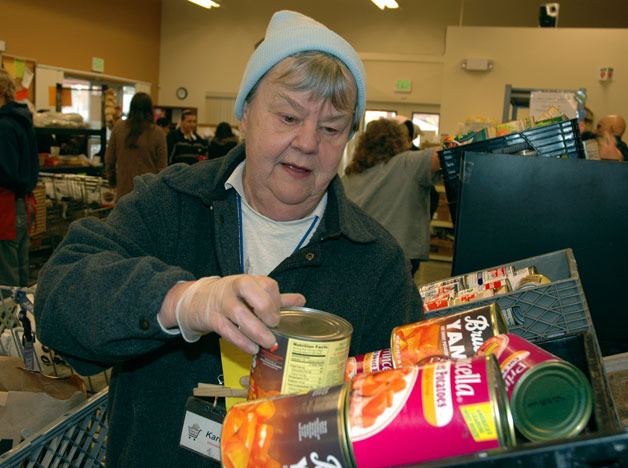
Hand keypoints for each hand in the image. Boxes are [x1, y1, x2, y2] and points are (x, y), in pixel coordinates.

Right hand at [172, 275, 304, 353]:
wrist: (198, 300)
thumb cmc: (231, 296)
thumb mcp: (252, 292)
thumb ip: (276, 297)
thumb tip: (301, 300)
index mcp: (248, 281)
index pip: (267, 285)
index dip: (276, 301)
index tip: (279, 316)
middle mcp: (234, 288)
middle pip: (252, 293)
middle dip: (267, 311)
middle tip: (274, 326)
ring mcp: (222, 303)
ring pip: (240, 314)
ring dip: (256, 331)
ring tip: (269, 343)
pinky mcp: (213, 319)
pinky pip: (227, 331)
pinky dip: (242, 341)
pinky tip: (252, 349)